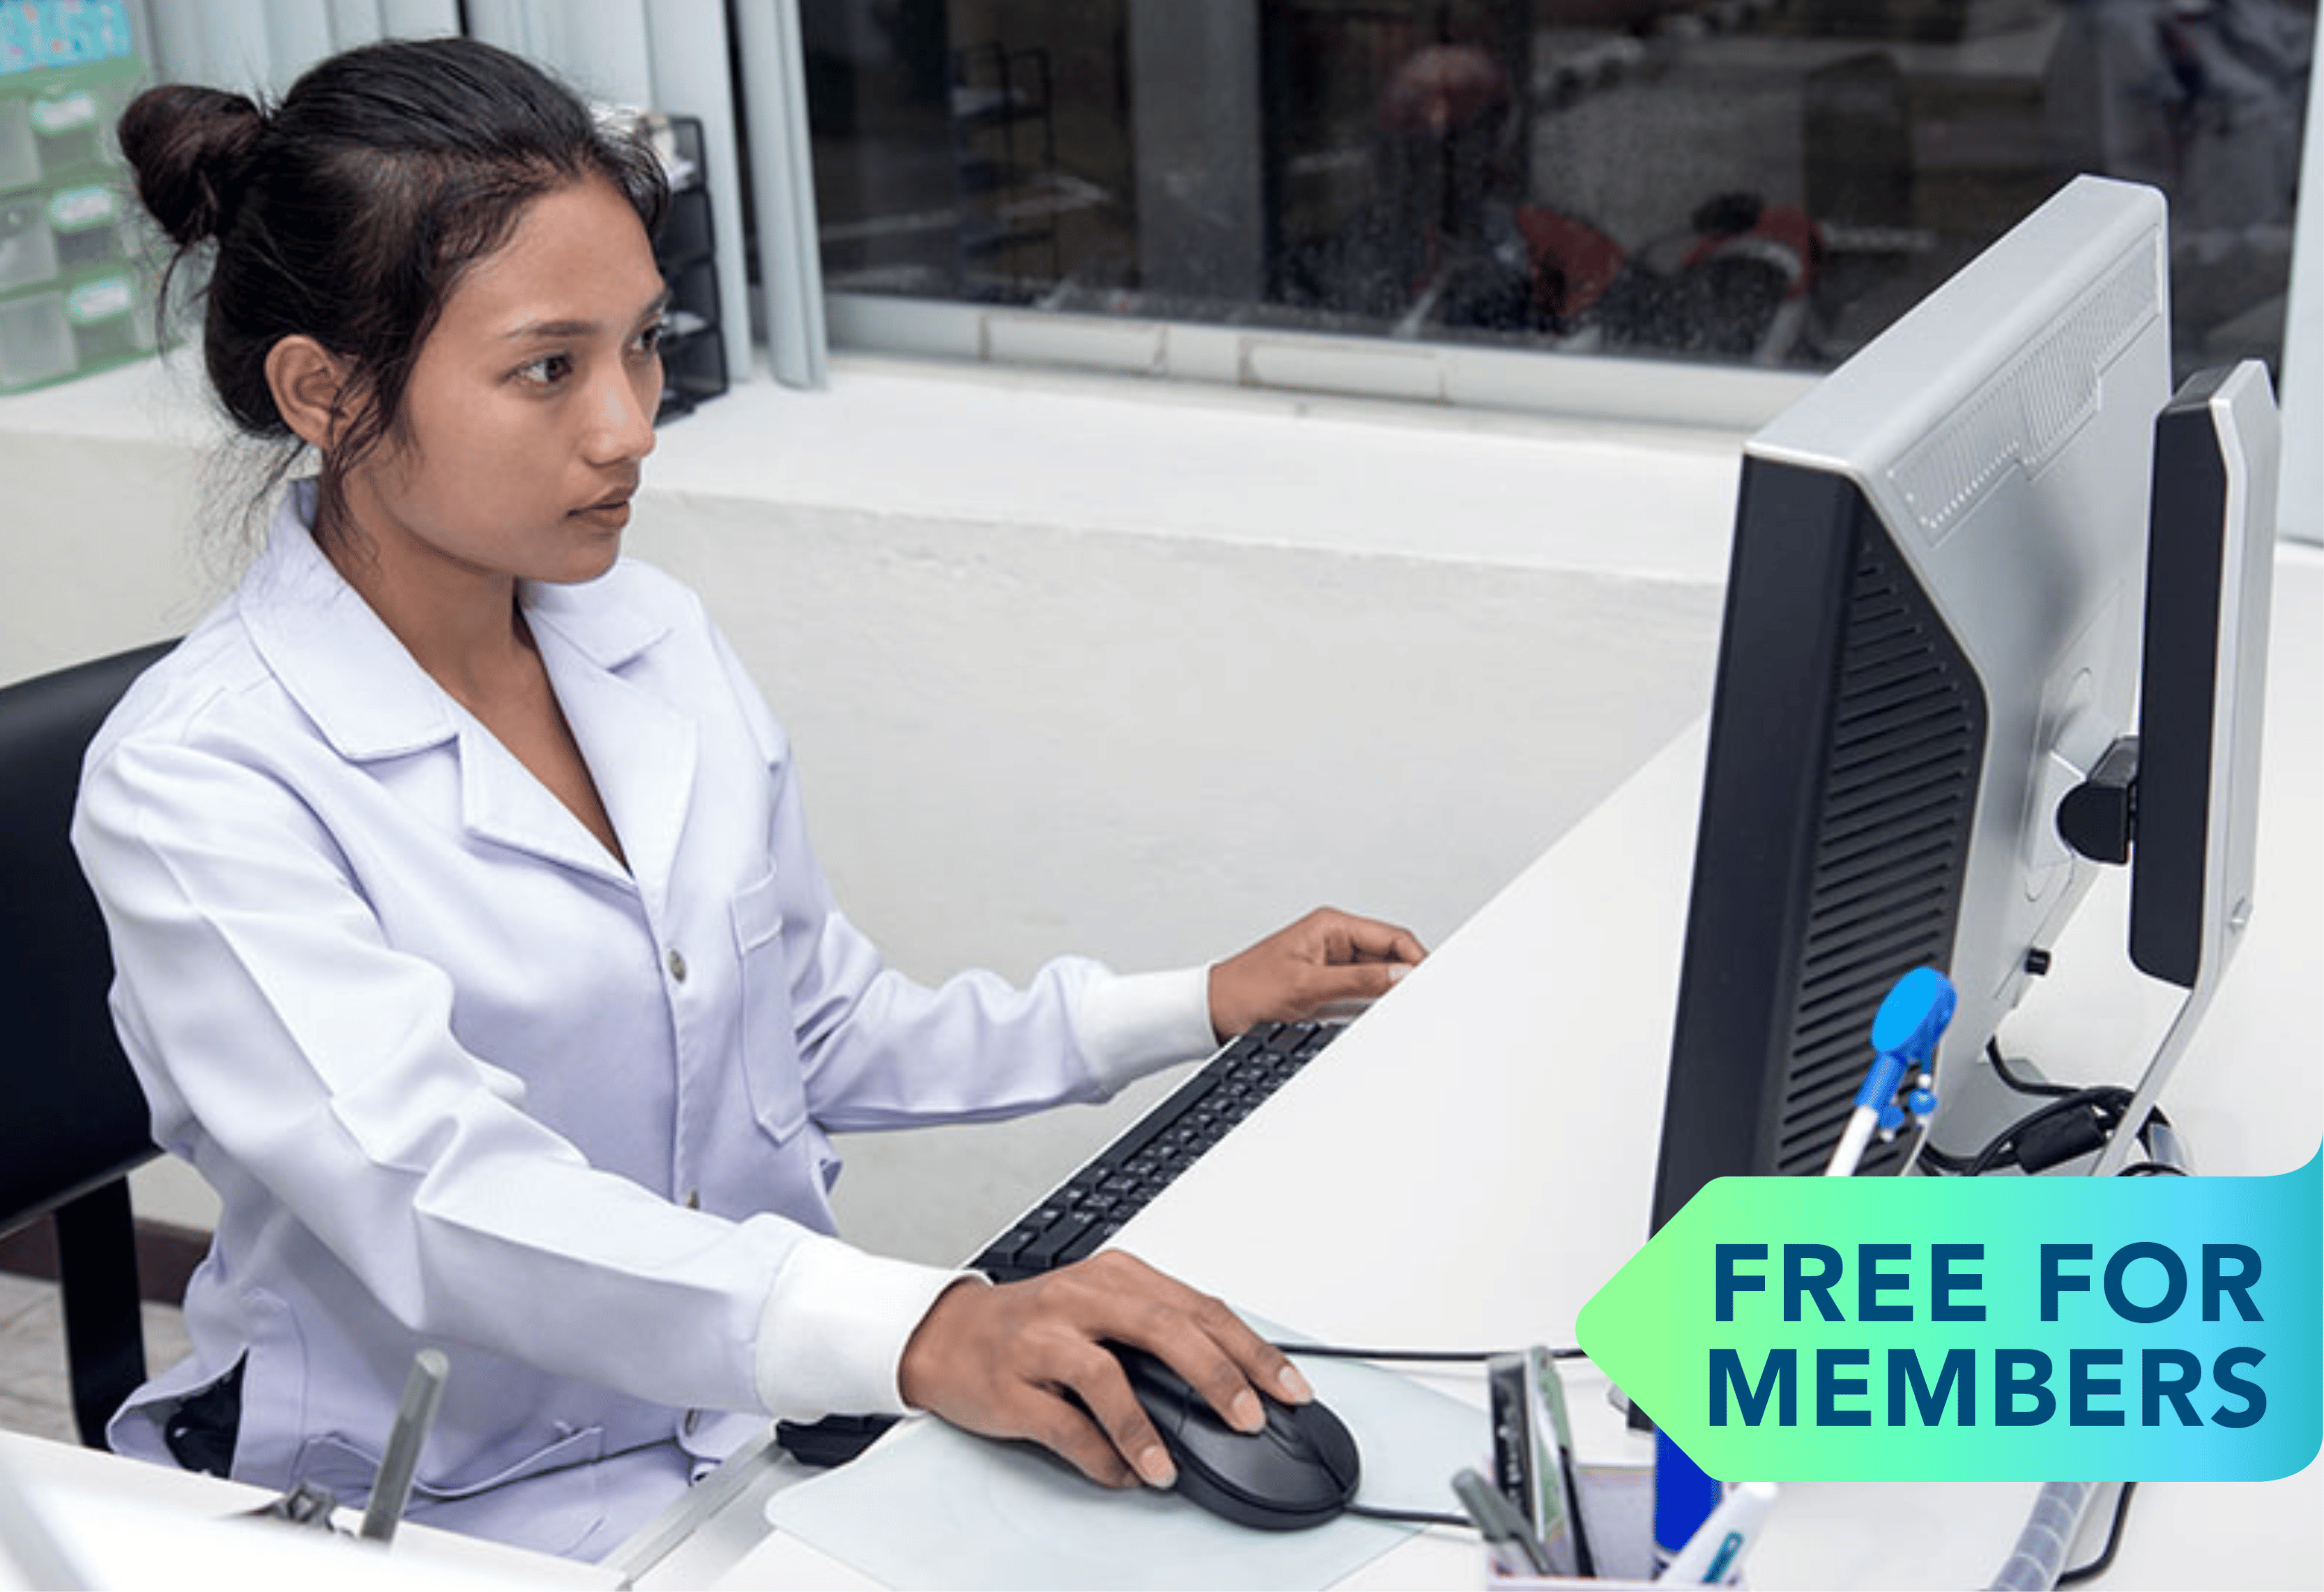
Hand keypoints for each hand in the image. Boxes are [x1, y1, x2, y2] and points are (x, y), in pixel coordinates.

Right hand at [896, 1250, 1313, 1488]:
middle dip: (1217, 1376)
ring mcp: (1043, 1338)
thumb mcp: (1103, 1309)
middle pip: (1165, 1329)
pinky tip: (1122, 1474)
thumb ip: (1160, 1334)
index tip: (1290, 1388)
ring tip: (1171, 1467)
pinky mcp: (1010, 1382)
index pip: (1199, 1307)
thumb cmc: (1035, 1325)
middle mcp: (1082, 1298)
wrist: (946, 1334)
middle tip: (1250, 1419)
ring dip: (1147, 1427)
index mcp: (1116, 1276)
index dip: (1251, 1350)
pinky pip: (1063, 1424)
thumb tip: (1235, 1383)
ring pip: (1108, 1375)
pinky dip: (1098, 1454)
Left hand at [1207, 907, 1426, 1039]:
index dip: (1415, 959)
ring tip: (1387, 1012)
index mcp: (1331, 926)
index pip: (1391, 936)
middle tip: (1415, 1003)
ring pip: (1376, 977)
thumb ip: (1358, 981)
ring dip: (1383, 995)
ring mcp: (1330, 963)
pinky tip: (1366, 1018)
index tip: (1431, 983)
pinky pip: (1359, 993)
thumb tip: (1400, 975)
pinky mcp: (1325, 984)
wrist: (1214, 1012)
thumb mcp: (1308, 987)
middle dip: (1402, 979)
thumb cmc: (1246, 990)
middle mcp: (1333, 940)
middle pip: (1388, 957)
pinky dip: (1367, 1006)